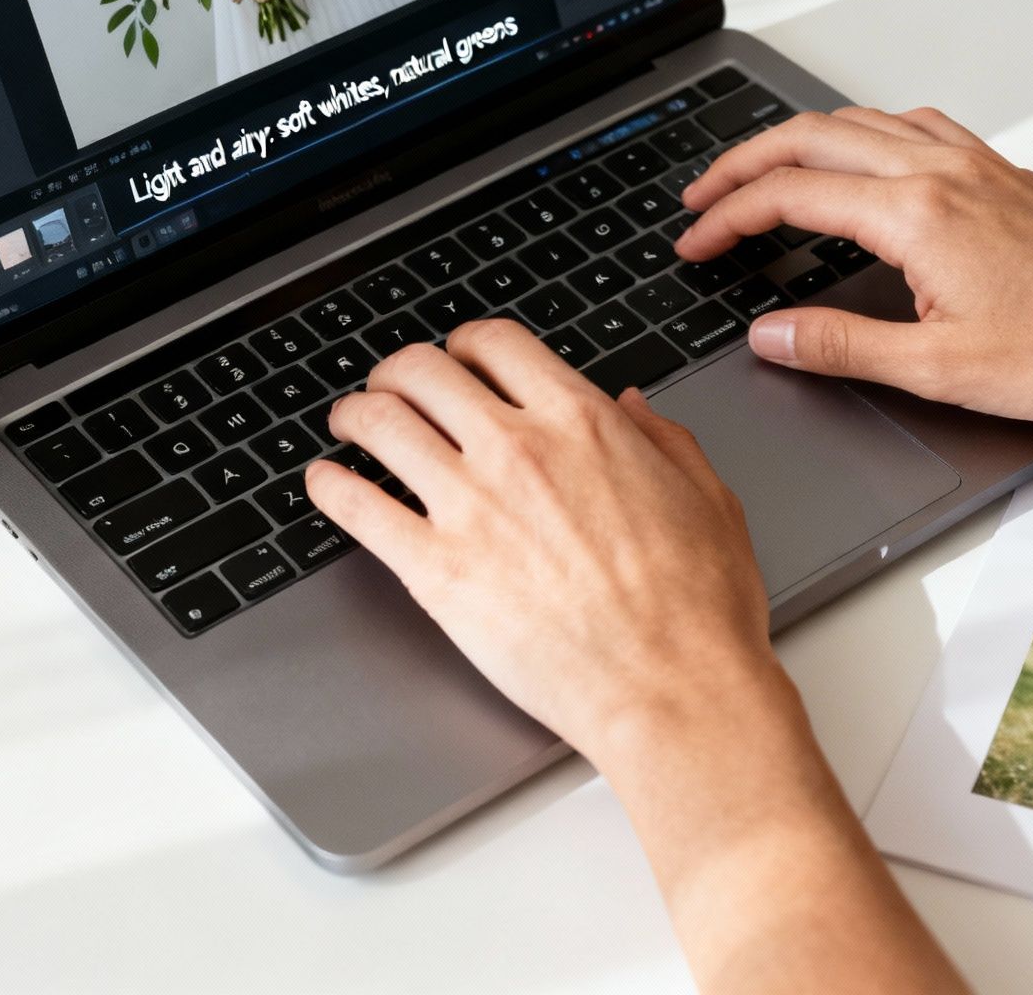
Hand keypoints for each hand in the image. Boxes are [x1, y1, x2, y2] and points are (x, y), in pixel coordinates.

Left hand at [305, 320, 786, 765]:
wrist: (673, 688)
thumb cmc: (699, 608)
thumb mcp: (707, 497)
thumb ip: (664, 440)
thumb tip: (633, 408)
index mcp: (583, 422)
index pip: (496, 343)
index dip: (466, 344)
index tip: (459, 360)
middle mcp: (518, 448)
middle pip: (422, 370)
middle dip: (399, 371)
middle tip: (392, 386)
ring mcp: (469, 506)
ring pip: (379, 422)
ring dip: (355, 414)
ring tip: (350, 424)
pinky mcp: (435, 570)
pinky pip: (356, 506)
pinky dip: (329, 486)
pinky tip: (326, 484)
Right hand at [678, 107, 1032, 422]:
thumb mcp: (938, 369)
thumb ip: (840, 346)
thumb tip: (771, 335)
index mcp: (916, 213)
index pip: (790, 195)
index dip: (727, 217)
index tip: (694, 243)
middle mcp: (942, 171)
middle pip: (813, 137)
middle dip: (743, 163)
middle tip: (700, 197)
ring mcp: (975, 164)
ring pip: (861, 121)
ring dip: (799, 140)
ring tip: (761, 172)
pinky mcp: (1002, 174)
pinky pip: (913, 126)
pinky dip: (863, 133)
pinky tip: (861, 159)